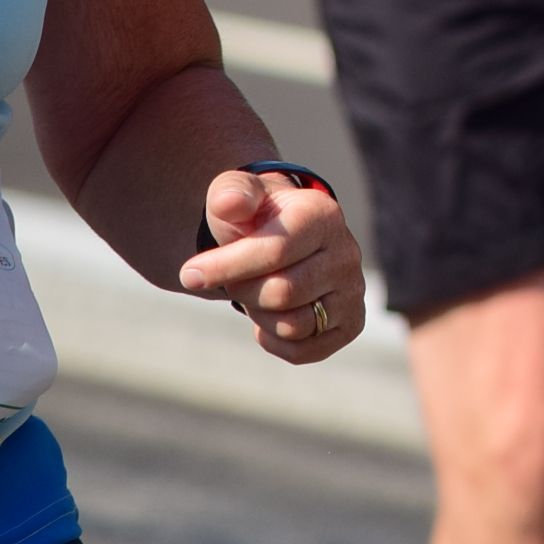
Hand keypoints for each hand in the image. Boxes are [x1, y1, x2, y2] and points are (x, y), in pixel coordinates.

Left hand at [176, 170, 366, 362]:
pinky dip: (274, 341)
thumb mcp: (237, 195)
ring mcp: (352, 290)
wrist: (281, 237)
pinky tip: (268, 319)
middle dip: (242, 290)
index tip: (190, 273)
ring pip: (293, 325)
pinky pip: (304, 350)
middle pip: (282, 293)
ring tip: (255, 293)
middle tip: (234, 278)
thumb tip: (231, 203)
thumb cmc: (253, 218)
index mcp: (323, 216)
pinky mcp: (350, 323)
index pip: (275, 252)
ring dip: (258, 315)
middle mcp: (347, 254)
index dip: (225, 268)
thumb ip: (231, 193)